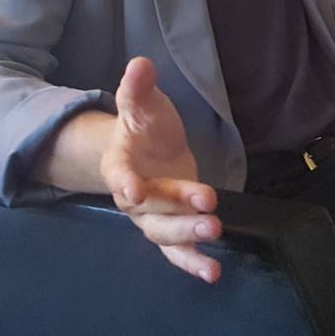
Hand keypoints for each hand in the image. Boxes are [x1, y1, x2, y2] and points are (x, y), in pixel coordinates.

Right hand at [100, 57, 221, 282]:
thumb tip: (140, 63)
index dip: (125, 182)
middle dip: (178, 210)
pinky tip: (214, 272)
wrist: (145, 148)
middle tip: (209, 209)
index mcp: (120, 162)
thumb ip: (138, 88)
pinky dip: (192, 263)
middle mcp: (132, 196)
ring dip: (189, 236)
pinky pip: (177, 251)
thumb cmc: (144, 125)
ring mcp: (150, 216)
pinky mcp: (170, 227)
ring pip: (164, 233)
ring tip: (215, 232)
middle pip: (151, 208)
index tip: (134, 191)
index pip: (118, 173)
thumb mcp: (143, 102)